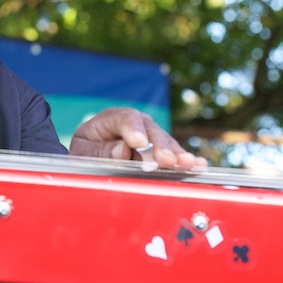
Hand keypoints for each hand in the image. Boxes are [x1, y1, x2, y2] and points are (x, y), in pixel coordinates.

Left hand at [69, 107, 205, 170]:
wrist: (92, 156)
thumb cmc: (87, 152)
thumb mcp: (83, 152)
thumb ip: (100, 151)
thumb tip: (123, 149)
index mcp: (111, 119)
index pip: (124, 118)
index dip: (132, 129)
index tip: (138, 143)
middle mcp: (135, 124)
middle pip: (150, 130)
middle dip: (158, 146)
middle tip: (165, 160)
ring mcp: (151, 136)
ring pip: (165, 142)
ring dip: (176, 154)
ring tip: (186, 164)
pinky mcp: (161, 151)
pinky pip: (174, 155)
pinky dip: (186, 161)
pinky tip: (199, 165)